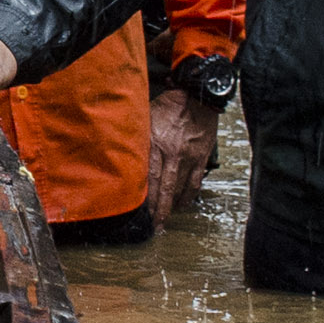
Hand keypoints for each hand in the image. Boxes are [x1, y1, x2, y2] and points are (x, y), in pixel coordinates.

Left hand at [147, 87, 221, 219]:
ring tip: (166, 220)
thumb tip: (122, 154)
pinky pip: (195, 181)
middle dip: (158, 209)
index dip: (146, 198)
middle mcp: (172, 152)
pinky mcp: (201, 156)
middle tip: (154, 226)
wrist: (198, 96)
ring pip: (179, 187)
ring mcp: (188, 156)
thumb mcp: (146, 117)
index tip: (140, 212)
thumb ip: (137, 137)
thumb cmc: (169, 105)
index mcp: (155, 142)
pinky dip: (189, 195)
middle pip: (164, 187)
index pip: (149, 177)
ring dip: (172, 205)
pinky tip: (183, 204)